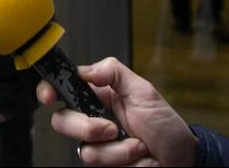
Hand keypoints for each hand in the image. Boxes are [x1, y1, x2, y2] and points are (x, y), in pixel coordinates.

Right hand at [37, 57, 196, 166]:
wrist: (181, 158)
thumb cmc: (165, 126)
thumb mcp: (144, 91)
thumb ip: (115, 72)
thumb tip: (88, 70)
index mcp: (97, 96)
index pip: (62, 88)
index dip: (47, 91)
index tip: (49, 96)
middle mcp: (91, 119)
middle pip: (62, 121)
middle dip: (86, 127)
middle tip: (111, 128)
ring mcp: (96, 144)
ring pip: (84, 148)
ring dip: (116, 149)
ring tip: (137, 144)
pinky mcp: (103, 165)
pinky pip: (98, 163)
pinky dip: (123, 160)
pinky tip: (137, 156)